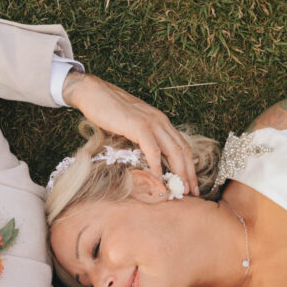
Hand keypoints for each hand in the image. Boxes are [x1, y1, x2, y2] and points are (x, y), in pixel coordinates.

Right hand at [62, 72, 198, 194]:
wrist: (93, 93)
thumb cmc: (108, 111)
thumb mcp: (131, 127)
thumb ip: (141, 140)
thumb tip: (145, 161)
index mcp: (161, 122)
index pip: (183, 146)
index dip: (189, 167)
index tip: (191, 184)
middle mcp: (161, 122)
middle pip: (183, 151)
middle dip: (189, 174)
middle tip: (192, 193)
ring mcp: (151, 123)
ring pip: (173, 151)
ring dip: (179, 173)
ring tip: (180, 190)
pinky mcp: (139, 126)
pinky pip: (153, 150)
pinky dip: (157, 167)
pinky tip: (158, 179)